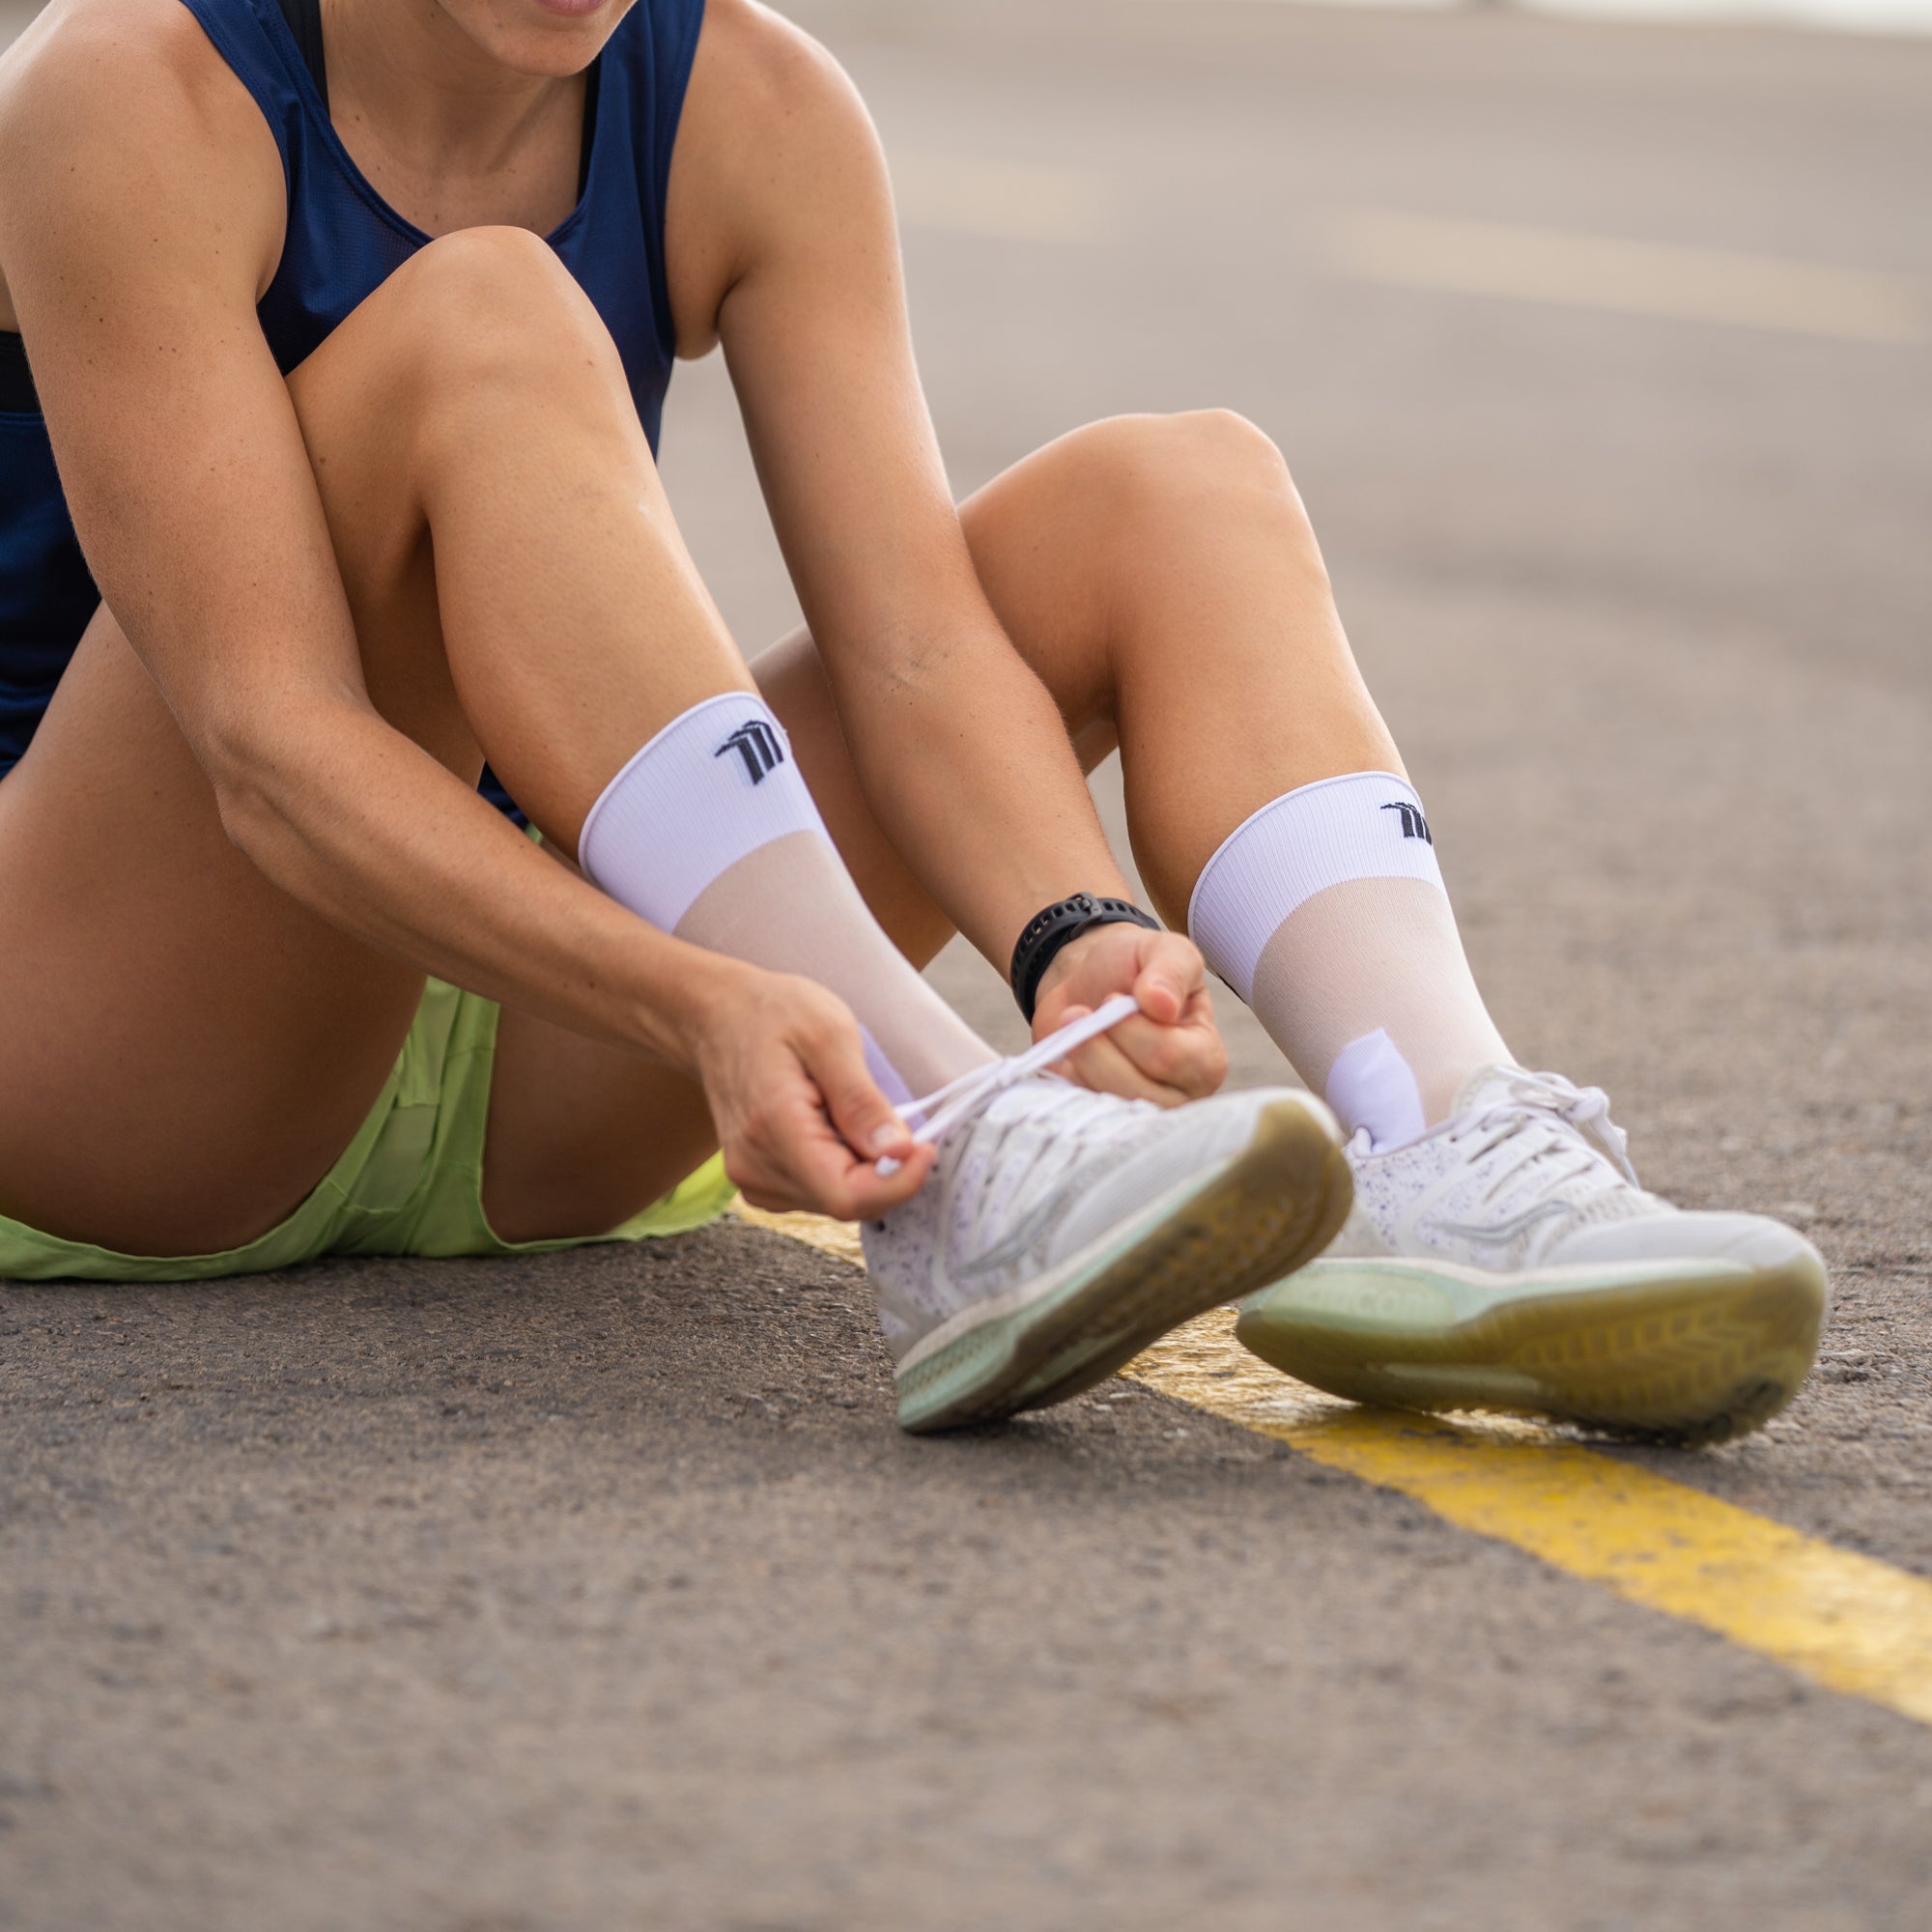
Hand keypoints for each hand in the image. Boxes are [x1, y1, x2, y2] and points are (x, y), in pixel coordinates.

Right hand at [688, 964, 935, 1218]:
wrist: (715, 1016)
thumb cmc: (773, 1013)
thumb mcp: (830, 1034)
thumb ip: (862, 1100)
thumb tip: (897, 1152)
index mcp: (774, 1128)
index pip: (846, 1196)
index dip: (898, 1182)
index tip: (925, 1147)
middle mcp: (756, 1165)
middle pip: (845, 1202)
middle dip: (885, 1172)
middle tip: (896, 1120)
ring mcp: (752, 1178)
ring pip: (835, 1201)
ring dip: (864, 1170)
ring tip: (852, 1113)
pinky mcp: (758, 1180)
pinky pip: (817, 1193)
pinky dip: (842, 1170)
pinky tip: (835, 1128)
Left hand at [1031, 922, 1227, 1104]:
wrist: (1087, 985)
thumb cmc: (1132, 969)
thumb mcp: (1161, 950)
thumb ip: (1170, 970)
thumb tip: (1162, 1004)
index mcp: (1206, 1060)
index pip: (1166, 1057)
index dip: (1130, 1026)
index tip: (1113, 997)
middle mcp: (1179, 1097)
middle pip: (1135, 1087)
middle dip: (1098, 1043)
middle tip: (1081, 1011)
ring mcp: (1139, 1114)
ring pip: (1104, 1103)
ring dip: (1078, 1056)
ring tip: (1072, 1023)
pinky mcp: (1101, 1120)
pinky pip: (1075, 1109)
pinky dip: (1062, 1077)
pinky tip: (1065, 1052)